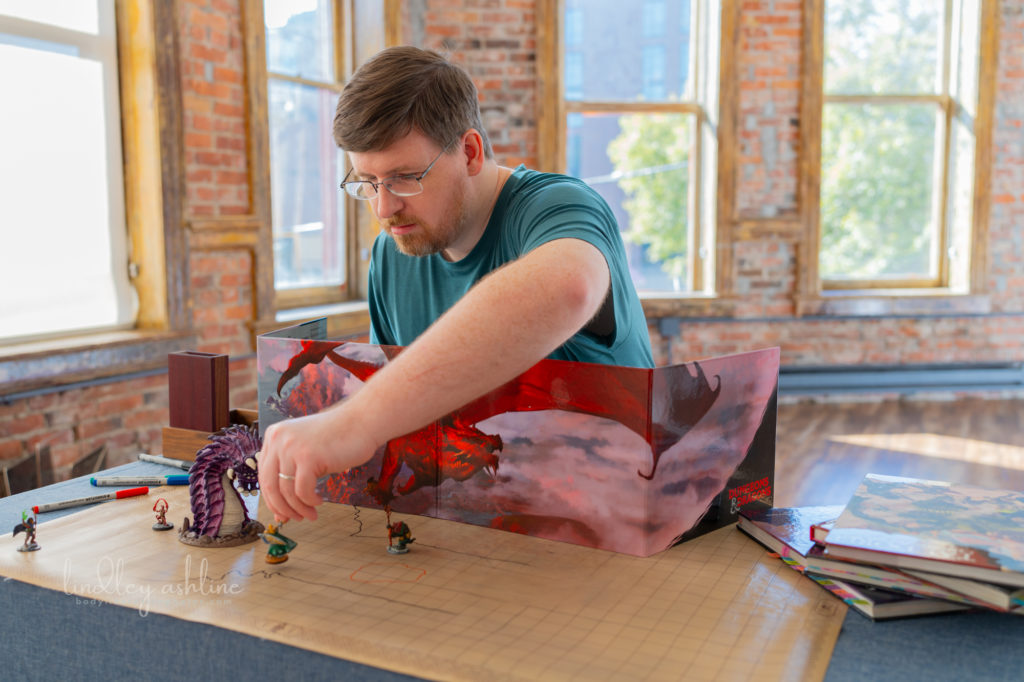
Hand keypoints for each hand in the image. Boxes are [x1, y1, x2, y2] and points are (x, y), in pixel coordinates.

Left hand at [257, 405, 378, 522]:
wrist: (362, 421)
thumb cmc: (338, 437)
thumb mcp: (307, 451)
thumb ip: (291, 473)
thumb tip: (280, 511)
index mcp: (274, 435)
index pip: (264, 475)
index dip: (272, 498)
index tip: (283, 512)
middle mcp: (278, 440)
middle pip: (270, 485)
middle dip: (282, 508)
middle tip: (295, 519)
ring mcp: (292, 447)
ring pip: (286, 491)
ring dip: (299, 509)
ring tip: (312, 514)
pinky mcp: (309, 457)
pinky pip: (303, 491)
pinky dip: (310, 501)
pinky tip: (319, 501)